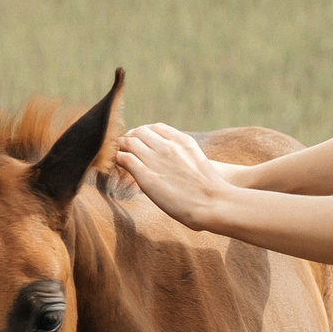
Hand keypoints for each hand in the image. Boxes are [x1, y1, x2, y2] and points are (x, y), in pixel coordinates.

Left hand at [114, 122, 234, 232]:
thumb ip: (183, 155)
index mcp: (183, 141)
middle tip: (125, 149)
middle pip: (139, 132)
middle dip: (130, 138)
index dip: (144, 133)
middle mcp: (169, 146)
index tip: (139, 142)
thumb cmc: (209, 189)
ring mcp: (157, 160)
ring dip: (121, 147)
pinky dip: (118, 159)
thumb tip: (173, 162)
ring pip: (128, 143)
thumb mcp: (199, 161)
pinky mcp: (146, 177)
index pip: (155, 128)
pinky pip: (124, 159)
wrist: (214, 203)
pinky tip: (118, 165)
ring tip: (119, 156)